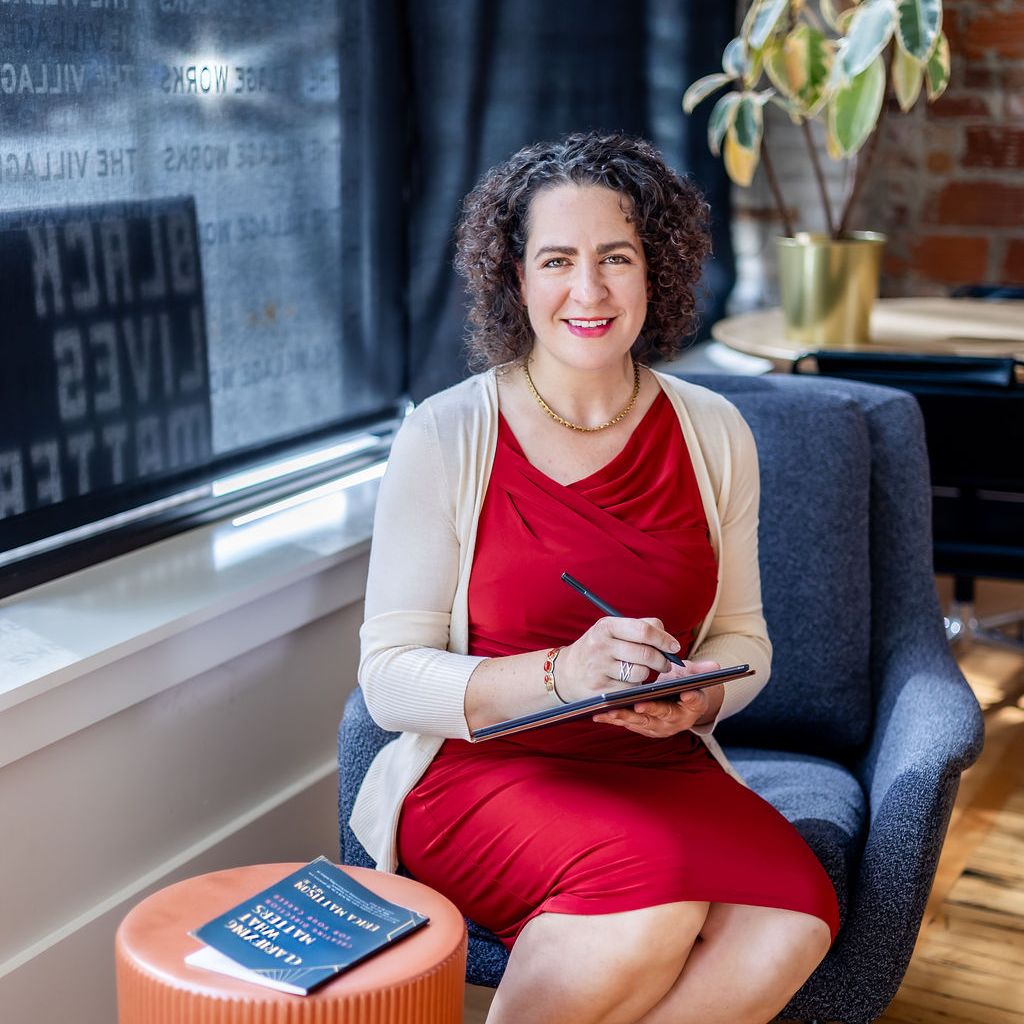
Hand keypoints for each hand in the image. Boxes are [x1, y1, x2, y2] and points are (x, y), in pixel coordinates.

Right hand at [556, 616, 681, 702]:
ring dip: (647, 674)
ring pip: (641, 673)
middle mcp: (601, 645)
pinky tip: (627, 681)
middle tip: (666, 664)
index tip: (674, 647)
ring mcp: (599, 668)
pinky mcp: (600, 688)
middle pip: (646, 654)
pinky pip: (631, 688)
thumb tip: (670, 642)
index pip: (644, 630)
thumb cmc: (599, 647)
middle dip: (662, 661)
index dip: (664, 639)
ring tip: (640, 670)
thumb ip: (641, 628)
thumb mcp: (612, 630)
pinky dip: (635, 686)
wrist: (567, 672)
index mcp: (606, 626)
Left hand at [592, 659, 722, 737]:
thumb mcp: (691, 675)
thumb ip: (700, 671)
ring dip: (626, 716)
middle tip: (640, 704)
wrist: (675, 702)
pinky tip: (598, 714)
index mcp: (693, 706)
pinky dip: (613, 719)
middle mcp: (677, 720)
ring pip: (642, 722)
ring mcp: (658, 726)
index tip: (686, 694)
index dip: (692, 699)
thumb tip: (715, 666)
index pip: (695, 702)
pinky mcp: (642, 727)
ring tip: (611, 709)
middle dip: (652, 710)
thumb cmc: (681, 683)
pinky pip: (626, 724)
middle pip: (664, 714)